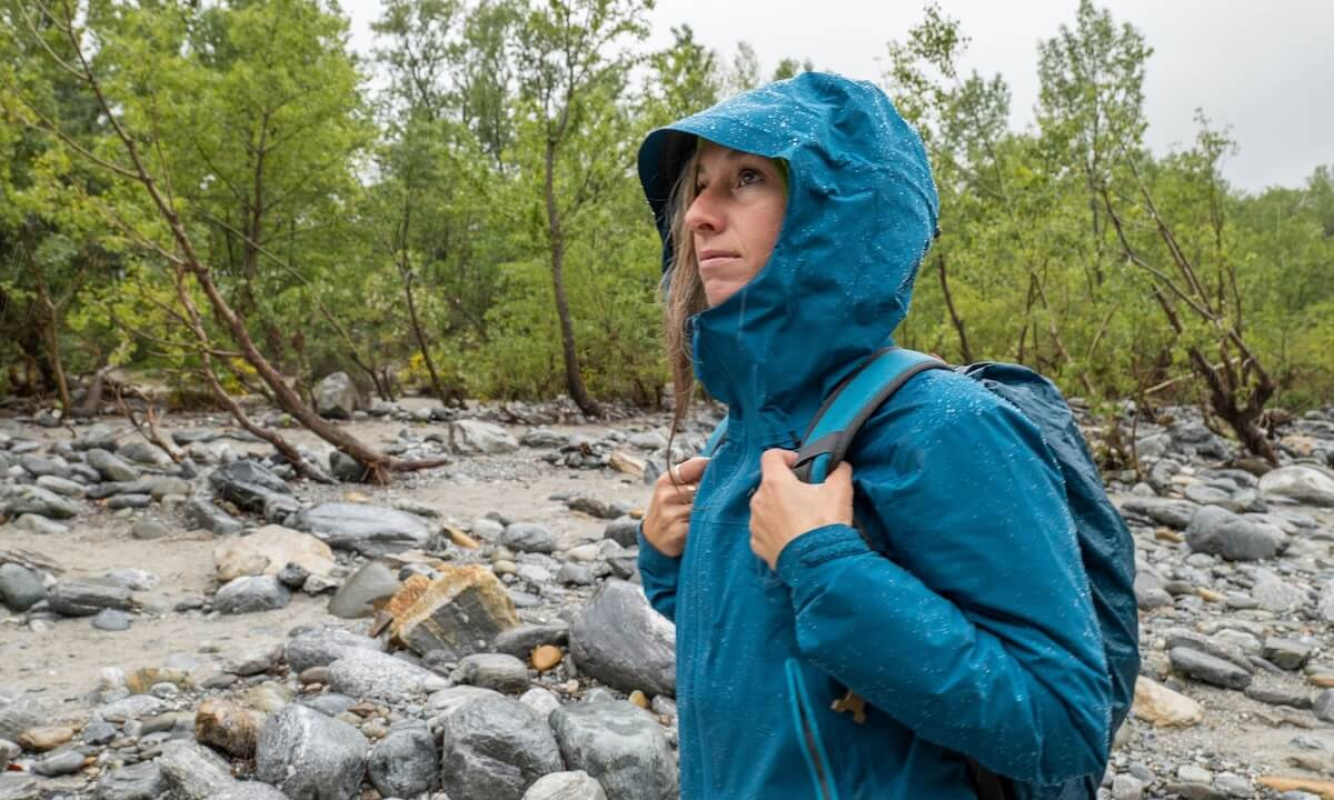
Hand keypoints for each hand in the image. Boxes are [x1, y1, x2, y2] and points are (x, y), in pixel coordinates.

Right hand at [641, 456, 710, 557]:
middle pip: (702, 487)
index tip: (723, 470)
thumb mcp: (672, 489)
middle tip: (719, 497)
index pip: (694, 466)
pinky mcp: (677, 531)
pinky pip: (700, 523)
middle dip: (712, 492)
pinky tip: (701, 526)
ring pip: (703, 506)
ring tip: (708, 513)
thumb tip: (715, 464)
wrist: (654, 541)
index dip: (710, 468)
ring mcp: (670, 514)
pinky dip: (704, 525)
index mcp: (665, 481)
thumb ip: (690, 476)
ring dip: (709, 510)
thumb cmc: (669, 510)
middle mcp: (665, 495)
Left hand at [749, 449, 853, 569]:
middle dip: (787, 486)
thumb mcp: (840, 491)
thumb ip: (839, 471)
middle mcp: (759, 501)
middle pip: (769, 483)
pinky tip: (794, 536)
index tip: (800, 467)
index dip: (787, 457)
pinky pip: (764, 529)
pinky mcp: (757, 544)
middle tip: (808, 497)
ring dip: (780, 508)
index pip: (771, 455)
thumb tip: (840, 466)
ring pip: (765, 507)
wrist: (819, 565)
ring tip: (802, 519)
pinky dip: (776, 529)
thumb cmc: (825, 526)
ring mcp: (755, 524)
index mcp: (775, 483)